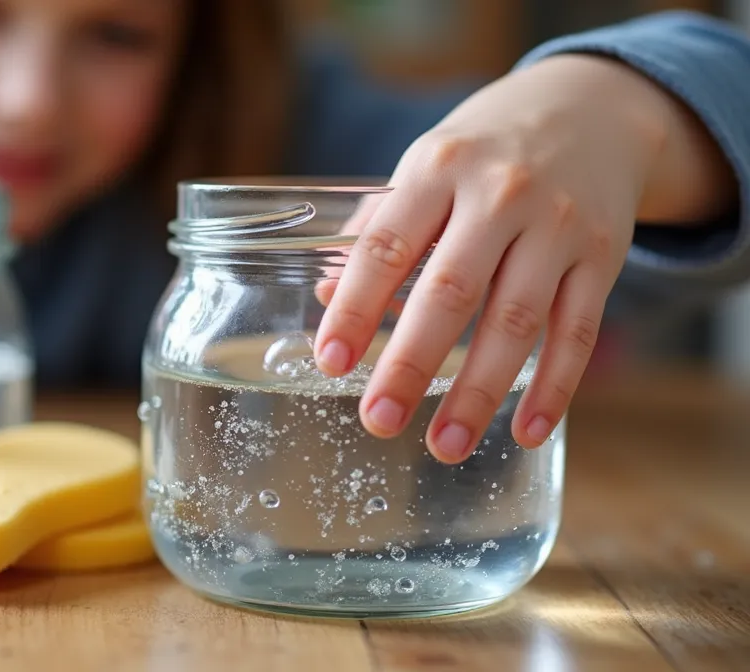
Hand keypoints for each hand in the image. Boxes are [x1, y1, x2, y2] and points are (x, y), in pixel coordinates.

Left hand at [314, 55, 676, 463]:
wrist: (593, 108)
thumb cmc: (486, 150)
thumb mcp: (427, 167)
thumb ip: (379, 229)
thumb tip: (325, 298)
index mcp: (438, 169)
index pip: (386, 245)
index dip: (355, 307)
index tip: (331, 361)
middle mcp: (499, 194)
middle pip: (450, 291)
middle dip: (411, 362)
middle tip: (378, 421)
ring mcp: (556, 226)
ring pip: (516, 321)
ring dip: (478, 391)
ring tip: (446, 446)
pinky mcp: (602, 255)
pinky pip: (578, 331)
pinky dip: (554, 386)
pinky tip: (525, 432)